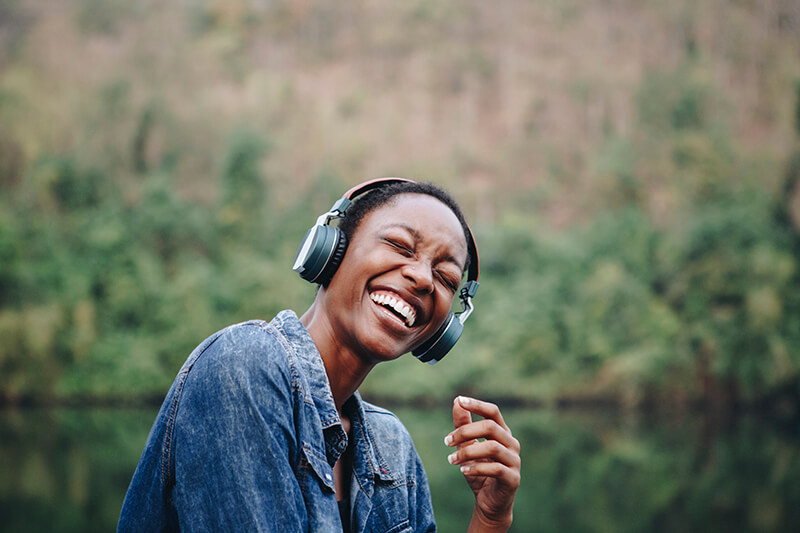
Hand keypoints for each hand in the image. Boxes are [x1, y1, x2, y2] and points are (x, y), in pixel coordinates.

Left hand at [444, 396, 520, 531]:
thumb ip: (463, 425)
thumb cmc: (479, 471)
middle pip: (490, 427)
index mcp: (502, 433)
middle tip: (447, 441)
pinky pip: (495, 468)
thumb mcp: (467, 446)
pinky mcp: (513, 478)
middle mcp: (511, 444)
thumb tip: (457, 401)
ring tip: (451, 459)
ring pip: (492, 447)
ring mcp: (514, 461)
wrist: (489, 503)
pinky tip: (462, 471)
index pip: (493, 412)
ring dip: (467, 452)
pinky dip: (476, 468)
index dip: (477, 405)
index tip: (460, 400)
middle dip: (465, 431)